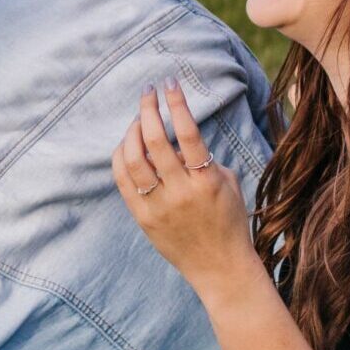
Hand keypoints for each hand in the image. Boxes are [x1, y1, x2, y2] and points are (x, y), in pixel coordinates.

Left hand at [112, 78, 259, 293]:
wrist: (220, 267)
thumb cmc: (229, 221)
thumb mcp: (228, 184)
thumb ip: (206, 159)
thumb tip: (180, 136)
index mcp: (207, 181)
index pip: (188, 133)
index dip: (177, 104)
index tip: (170, 83)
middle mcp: (181, 192)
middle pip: (154, 141)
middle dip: (148, 110)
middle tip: (148, 92)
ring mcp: (159, 206)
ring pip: (133, 160)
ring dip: (131, 132)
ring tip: (137, 119)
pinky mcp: (143, 218)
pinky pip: (123, 181)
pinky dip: (121, 158)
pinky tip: (126, 145)